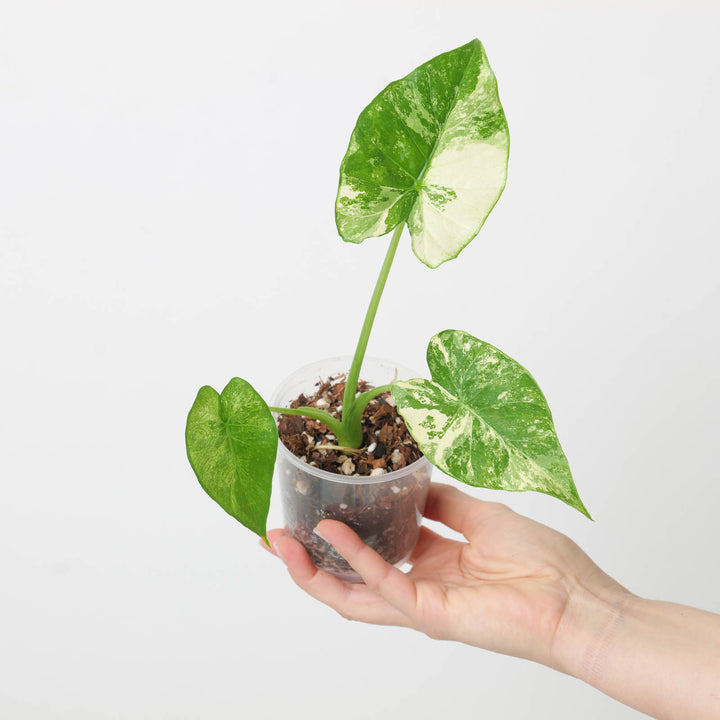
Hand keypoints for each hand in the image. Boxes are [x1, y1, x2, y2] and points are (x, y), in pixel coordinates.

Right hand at [266, 482, 625, 668]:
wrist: (577, 602)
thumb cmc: (541, 562)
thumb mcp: (480, 514)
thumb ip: (441, 501)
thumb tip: (410, 480)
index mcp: (431, 562)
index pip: (372, 550)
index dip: (339, 532)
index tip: (311, 506)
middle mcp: (418, 585)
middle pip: (349, 577)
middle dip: (307, 559)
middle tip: (273, 534)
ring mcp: (420, 603)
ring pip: (350, 592)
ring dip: (312, 568)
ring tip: (280, 541)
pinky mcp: (430, 613)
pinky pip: (383, 584)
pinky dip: (354, 558)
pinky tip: (329, 534)